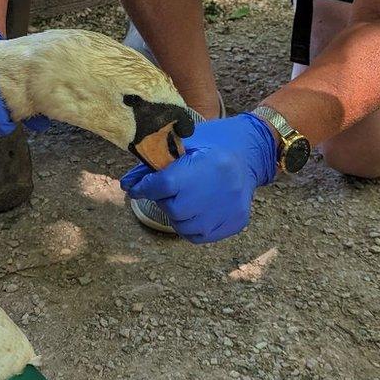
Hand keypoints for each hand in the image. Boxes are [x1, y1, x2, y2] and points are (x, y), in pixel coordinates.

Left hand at [121, 113, 276, 242]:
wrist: (252, 150)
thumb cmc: (213, 143)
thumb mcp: (184, 143)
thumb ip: (154, 164)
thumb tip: (127, 184)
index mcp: (206, 165)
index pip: (163, 185)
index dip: (145, 187)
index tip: (137, 188)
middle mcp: (219, 190)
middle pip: (173, 208)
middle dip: (164, 199)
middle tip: (170, 189)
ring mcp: (229, 210)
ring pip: (184, 226)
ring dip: (176, 215)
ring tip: (185, 198)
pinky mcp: (236, 222)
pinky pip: (200, 236)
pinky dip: (190, 226)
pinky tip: (195, 210)